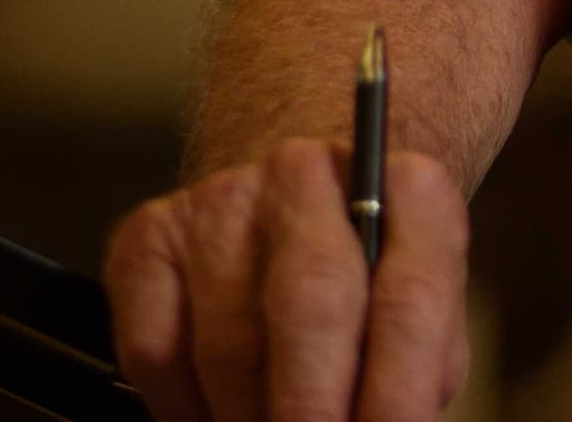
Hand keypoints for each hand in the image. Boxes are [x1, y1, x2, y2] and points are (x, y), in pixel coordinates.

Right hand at [106, 138, 471, 421]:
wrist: (291, 200)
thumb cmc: (367, 278)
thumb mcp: (424, 310)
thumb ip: (417, 367)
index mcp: (406, 187)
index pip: (410, 298)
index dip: (397, 389)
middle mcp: (308, 173)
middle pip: (312, 304)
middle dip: (310, 406)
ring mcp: (220, 200)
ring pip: (228, 344)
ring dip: (246, 414)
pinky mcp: (147, 237)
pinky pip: (155, 352)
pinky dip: (184, 406)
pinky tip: (212, 412)